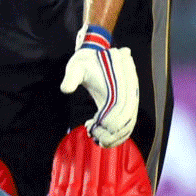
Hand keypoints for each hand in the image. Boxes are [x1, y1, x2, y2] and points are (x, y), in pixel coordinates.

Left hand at [60, 26, 138, 146]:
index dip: (106, 122)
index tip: (91, 126)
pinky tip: (100, 134)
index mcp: (119, 84)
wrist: (95, 57)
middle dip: (109, 135)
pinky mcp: (128, 107)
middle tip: (92, 135)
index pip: (118, 110)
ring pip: (128, 127)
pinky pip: (127, 126)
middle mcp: (129, 93)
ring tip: (95, 137)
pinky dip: (116, 136)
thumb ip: (71, 77)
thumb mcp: (76, 67)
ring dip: (113, 138)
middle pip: (126, 122)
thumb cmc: (85, 63)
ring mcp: (131, 101)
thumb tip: (65, 89)